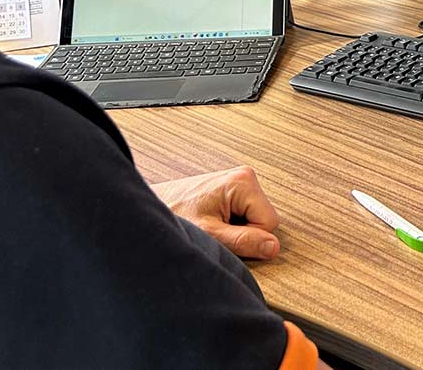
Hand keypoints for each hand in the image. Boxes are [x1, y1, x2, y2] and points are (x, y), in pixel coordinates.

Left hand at [150, 166, 281, 259]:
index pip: (269, 223)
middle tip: (215, 230)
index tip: (223, 235)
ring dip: (236, 228)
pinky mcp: (230, 188)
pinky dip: (230, 222)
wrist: (149, 209)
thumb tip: (273, 247)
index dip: (249, 237)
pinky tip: (211, 220)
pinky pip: (245, 213)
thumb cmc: (174, 216)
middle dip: (243, 231)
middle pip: (263, 219)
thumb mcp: (211, 235)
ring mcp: (237, 180)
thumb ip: (244, 241)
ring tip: (211, 224)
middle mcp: (244, 176)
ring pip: (255, 217)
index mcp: (243, 181)